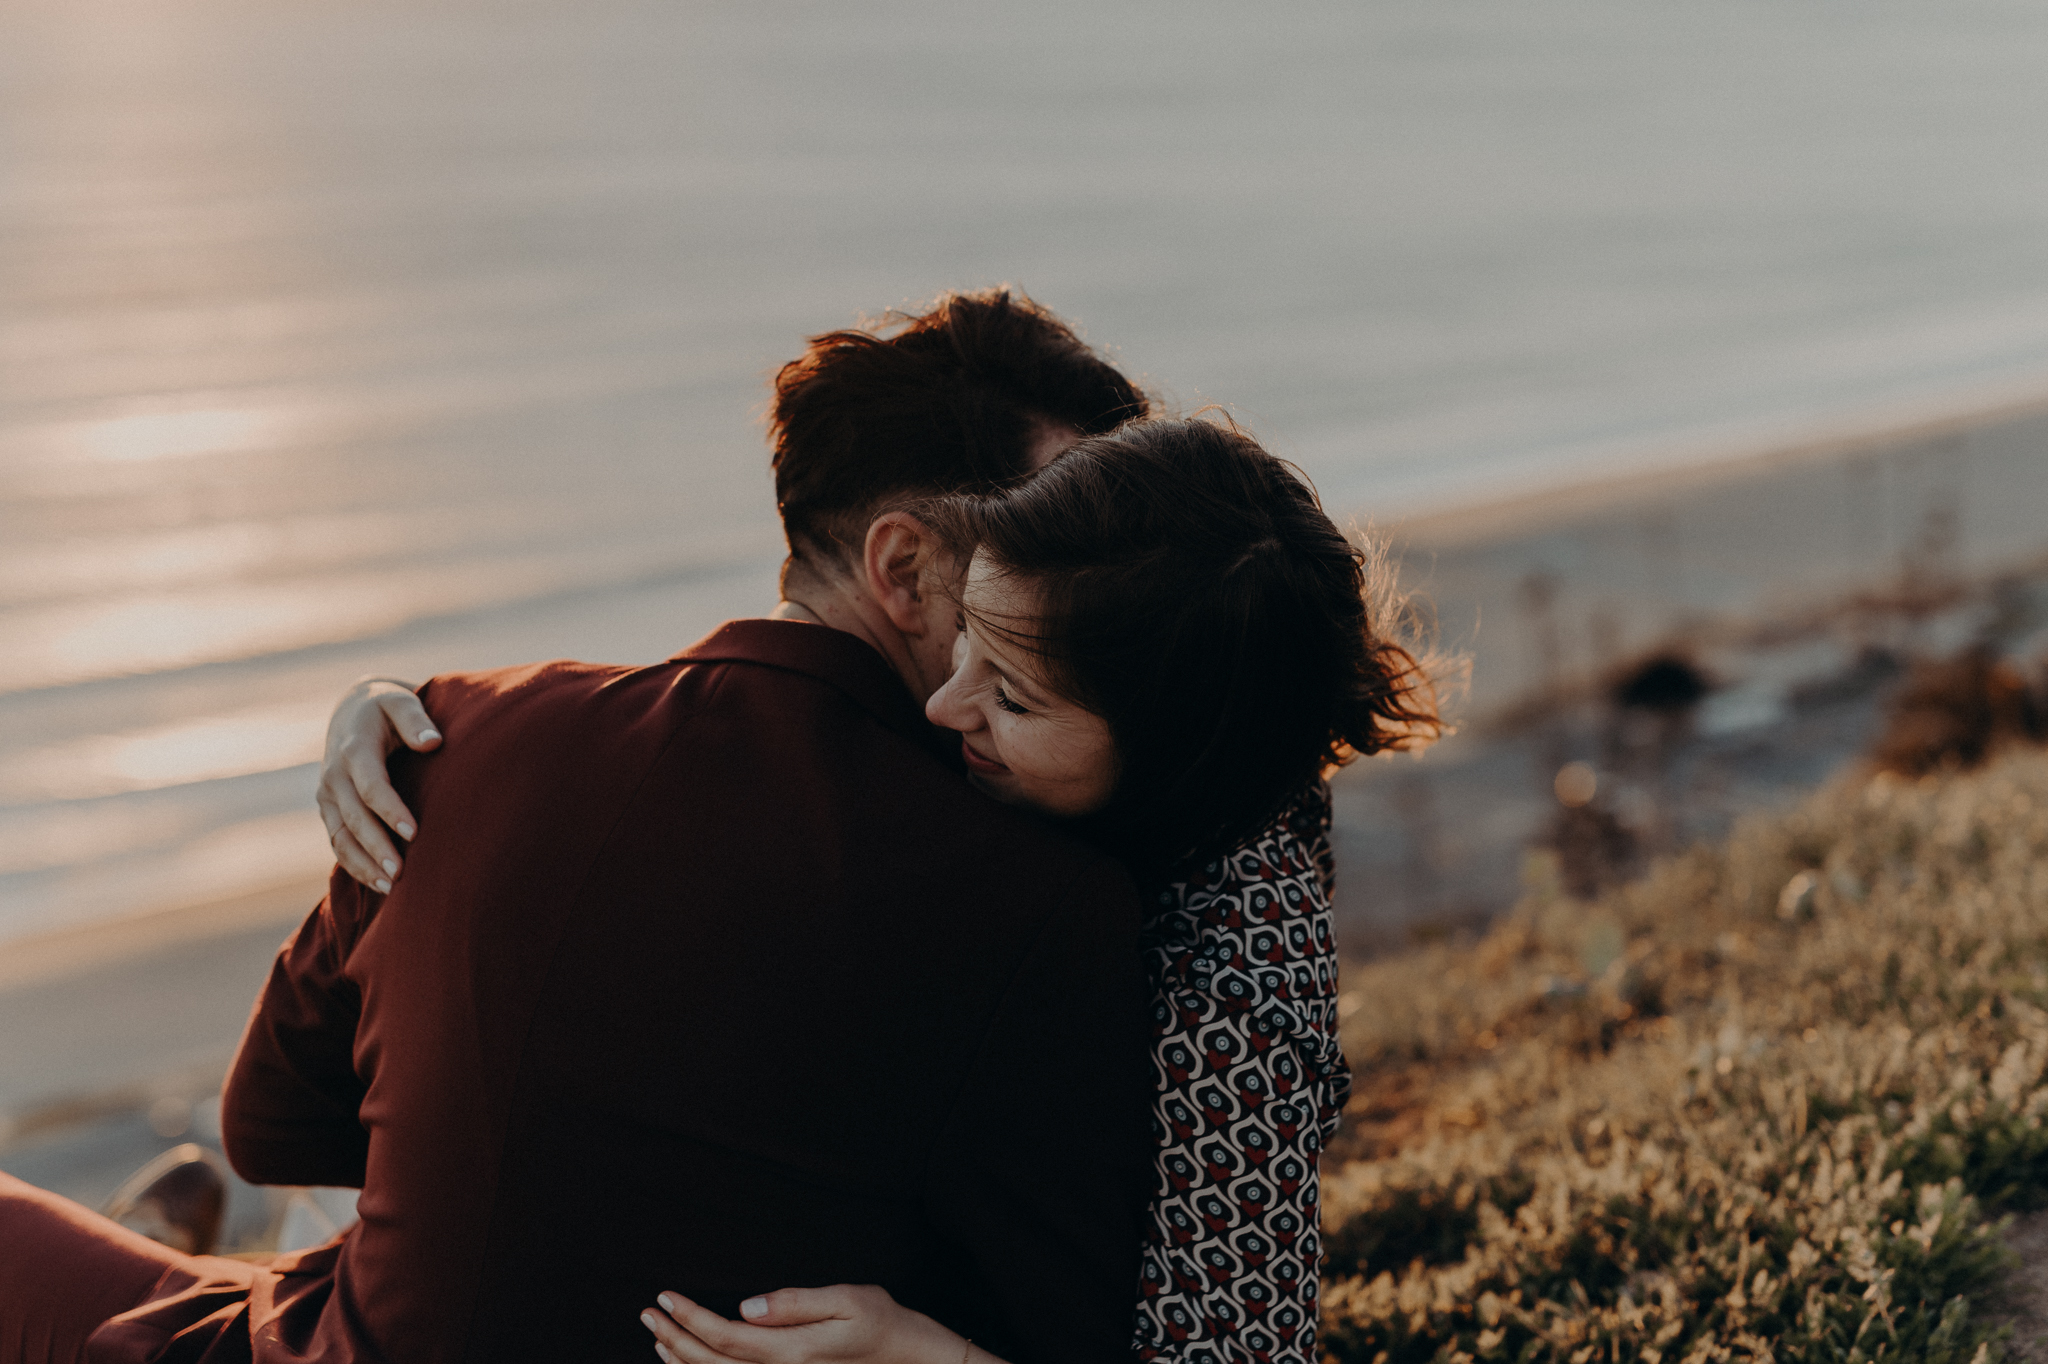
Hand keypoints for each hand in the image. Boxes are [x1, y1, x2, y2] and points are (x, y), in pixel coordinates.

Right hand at [316, 677, 439, 891]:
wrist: (352, 710)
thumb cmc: (386, 707)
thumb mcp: (399, 701)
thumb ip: (415, 719)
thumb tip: (432, 742)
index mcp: (353, 749)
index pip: (371, 786)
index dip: (390, 810)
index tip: (414, 832)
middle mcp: (334, 775)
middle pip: (354, 819)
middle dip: (376, 847)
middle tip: (401, 872)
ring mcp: (328, 795)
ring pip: (341, 837)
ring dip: (363, 865)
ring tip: (392, 887)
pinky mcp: (329, 809)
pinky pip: (337, 842)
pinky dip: (354, 866)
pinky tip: (379, 884)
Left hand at [640, 1286, 971, 1363]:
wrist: (908, 1358)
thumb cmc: (880, 1322)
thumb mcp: (845, 1300)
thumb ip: (794, 1303)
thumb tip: (747, 1306)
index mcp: (791, 1350)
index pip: (725, 1337)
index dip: (689, 1318)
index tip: (665, 1296)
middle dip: (675, 1337)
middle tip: (647, 1312)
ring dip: (683, 1360)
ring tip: (659, 1336)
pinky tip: (693, 1361)